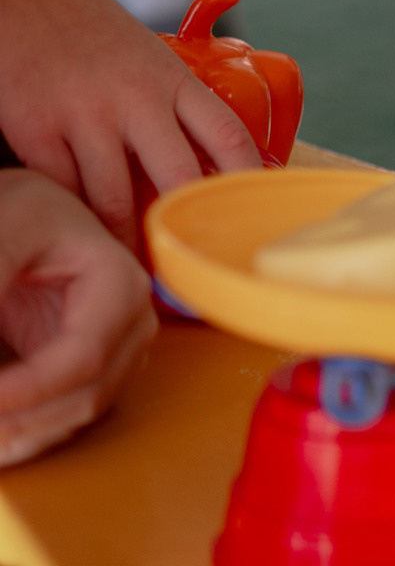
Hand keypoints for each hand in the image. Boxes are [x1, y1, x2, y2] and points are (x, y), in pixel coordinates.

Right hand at [0, 0, 259, 246]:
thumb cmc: (84, 22)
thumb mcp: (142, 54)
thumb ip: (166, 99)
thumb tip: (192, 150)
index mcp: (172, 78)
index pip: (228, 136)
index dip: (247, 179)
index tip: (251, 210)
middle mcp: (136, 100)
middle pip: (178, 178)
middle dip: (185, 224)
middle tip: (190, 261)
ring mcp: (85, 118)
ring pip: (114, 199)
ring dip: (125, 237)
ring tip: (133, 266)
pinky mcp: (36, 131)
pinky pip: (63, 190)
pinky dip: (75, 216)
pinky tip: (83, 233)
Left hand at [0, 170, 156, 465]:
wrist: (28, 212)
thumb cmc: (24, 211)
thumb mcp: (6, 230)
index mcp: (120, 283)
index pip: (85, 356)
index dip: (30, 390)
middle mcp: (131, 322)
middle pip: (87, 395)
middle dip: (23, 422)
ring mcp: (116, 348)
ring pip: (76, 414)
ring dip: (23, 435)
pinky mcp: (90, 367)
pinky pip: (64, 413)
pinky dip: (25, 431)